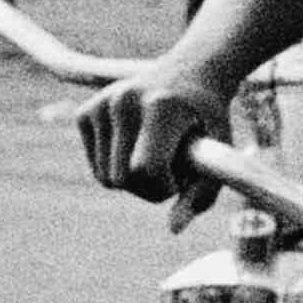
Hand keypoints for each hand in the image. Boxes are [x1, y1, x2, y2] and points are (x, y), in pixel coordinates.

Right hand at [74, 63, 232, 203]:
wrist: (189, 73)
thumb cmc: (208, 119)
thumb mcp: (217, 151)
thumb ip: (203, 192)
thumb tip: (174, 230)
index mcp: (161, 106)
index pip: (147, 169)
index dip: (165, 187)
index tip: (183, 180)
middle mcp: (124, 101)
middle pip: (123, 178)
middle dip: (150, 188)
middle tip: (173, 171)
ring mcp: (101, 105)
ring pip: (105, 178)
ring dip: (134, 181)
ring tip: (158, 156)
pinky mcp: (85, 113)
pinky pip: (96, 167)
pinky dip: (117, 169)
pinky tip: (138, 147)